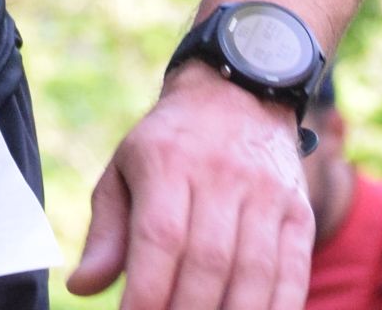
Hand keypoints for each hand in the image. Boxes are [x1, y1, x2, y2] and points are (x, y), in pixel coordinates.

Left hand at [66, 63, 313, 309]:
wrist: (238, 93)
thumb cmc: (169, 146)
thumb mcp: (125, 170)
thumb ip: (107, 232)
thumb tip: (82, 287)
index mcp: (168, 161)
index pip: (161, 237)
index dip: (148, 291)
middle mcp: (222, 174)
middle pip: (209, 260)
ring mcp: (266, 193)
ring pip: (254, 271)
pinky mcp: (298, 211)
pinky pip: (292, 271)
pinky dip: (276, 309)